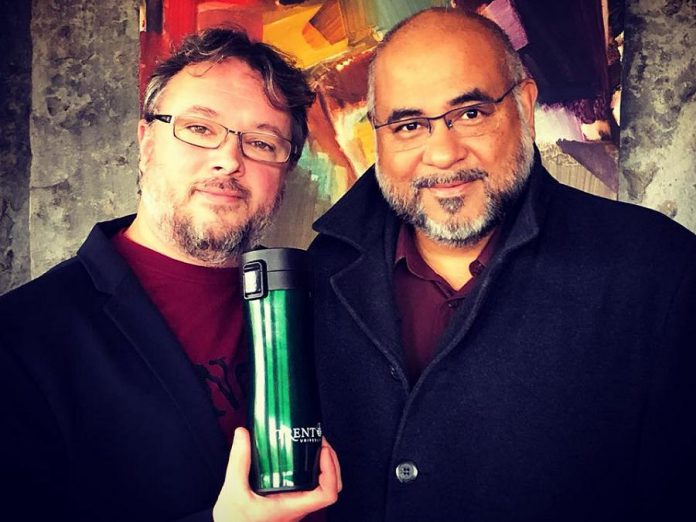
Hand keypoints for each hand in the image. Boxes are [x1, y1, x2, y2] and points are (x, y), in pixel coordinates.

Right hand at [213, 427, 341, 521]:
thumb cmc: (234, 521)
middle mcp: (298, 507)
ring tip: (314, 447)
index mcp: (291, 506)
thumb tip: (242, 434)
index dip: (332, 470)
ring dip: (324, 467)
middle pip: (330, 488)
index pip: (327, 494)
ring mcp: (295, 506)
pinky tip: (299, 458)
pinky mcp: (289, 503)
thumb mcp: (233, 490)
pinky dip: (312, 471)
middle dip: (332, 463)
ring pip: (321, 488)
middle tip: (321, 443)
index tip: (323, 451)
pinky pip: (310, 488)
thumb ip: (239, 461)